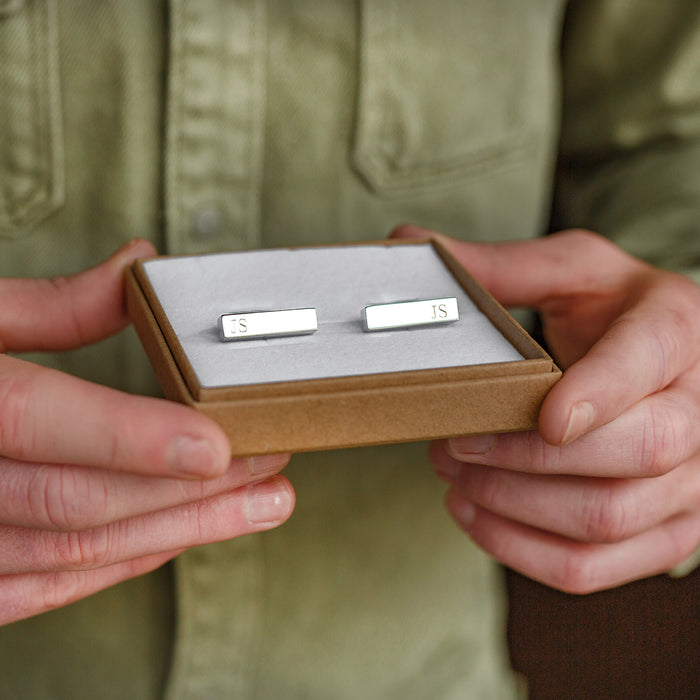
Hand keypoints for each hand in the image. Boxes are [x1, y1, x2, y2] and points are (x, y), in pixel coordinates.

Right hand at [0, 241, 293, 623]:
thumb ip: (51, 303)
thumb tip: (141, 266)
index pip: (34, 417)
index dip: (130, 436)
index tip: (217, 444)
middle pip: (75, 500)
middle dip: (187, 492)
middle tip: (272, 471)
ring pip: (68, 554)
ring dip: (175, 534)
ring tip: (258, 509)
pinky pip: (38, 590)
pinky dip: (117, 567)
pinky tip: (179, 540)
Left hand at [394, 226, 699, 592]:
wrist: (680, 360)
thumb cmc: (619, 312)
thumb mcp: (573, 272)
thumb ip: (499, 266)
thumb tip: (406, 242)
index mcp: (675, 331)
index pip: (646, 364)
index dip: (598, 394)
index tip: (542, 416)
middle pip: (633, 453)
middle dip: (522, 458)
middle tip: (450, 443)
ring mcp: (692, 480)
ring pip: (606, 518)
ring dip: (512, 506)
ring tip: (452, 478)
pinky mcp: (668, 530)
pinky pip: (597, 566)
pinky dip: (524, 551)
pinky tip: (476, 517)